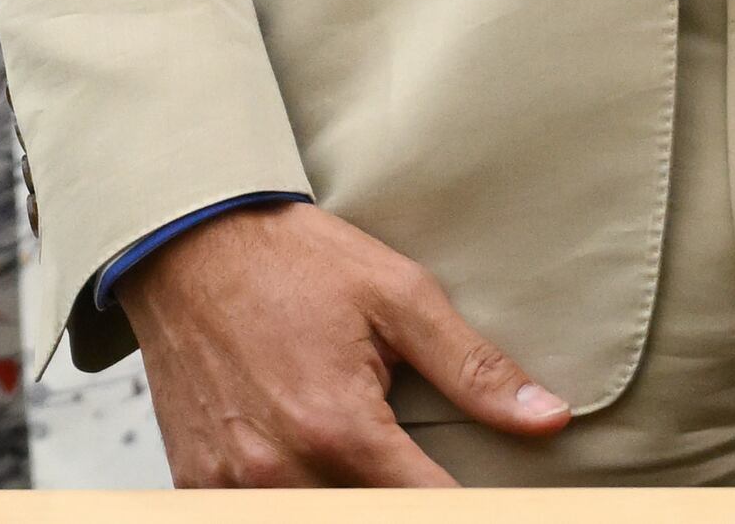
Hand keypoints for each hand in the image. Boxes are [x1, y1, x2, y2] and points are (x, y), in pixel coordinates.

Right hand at [123, 202, 569, 487]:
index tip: (489, 497)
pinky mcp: (198, 484)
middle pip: (373, 520)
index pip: (431, 510)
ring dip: (349, 494)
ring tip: (358, 450)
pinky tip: (304, 463)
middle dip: (405, 497)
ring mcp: (233, 486)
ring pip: (318, 519)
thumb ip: (474, 369)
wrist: (186, 239)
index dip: (470, 508)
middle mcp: (283, 470)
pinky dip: (291, 494)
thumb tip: (548, 418)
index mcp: (340, 428)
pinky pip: (253, 515)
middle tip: (410, 460)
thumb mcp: (397, 295)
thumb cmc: (293, 259)